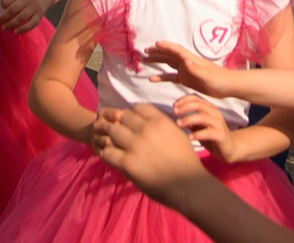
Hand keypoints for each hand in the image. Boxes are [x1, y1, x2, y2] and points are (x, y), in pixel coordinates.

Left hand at [0, 0, 57, 32]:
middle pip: (14, 9)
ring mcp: (34, 7)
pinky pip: (32, 24)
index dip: (3, 4)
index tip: (2, 7)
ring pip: (22, 17)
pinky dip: (23, 29)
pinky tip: (15, 32)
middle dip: (4, 17)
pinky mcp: (39, 16)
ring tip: (4, 28)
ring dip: (11, 24)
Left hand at [91, 106, 216, 200]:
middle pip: (121, 117)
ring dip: (107, 136)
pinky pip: (107, 152)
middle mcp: (146, 129)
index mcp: (159, 120)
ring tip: (104, 141)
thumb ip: (162, 125)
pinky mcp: (127, 163)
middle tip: (113, 131)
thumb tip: (149, 122)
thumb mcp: (177, 134)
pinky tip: (107, 156)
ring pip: (111, 131)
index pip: (137, 108)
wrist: (189, 186)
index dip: (131, 115)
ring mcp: (135, 145)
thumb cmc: (186, 162)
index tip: (129, 123)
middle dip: (117, 123)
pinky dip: (105, 153)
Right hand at [141, 40, 241, 98]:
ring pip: (168, 64)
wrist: (227, 86)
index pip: (176, 50)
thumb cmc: (219, 79)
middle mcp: (186, 63)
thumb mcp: (206, 75)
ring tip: (145, 61)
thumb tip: (185, 61)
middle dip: (157, 52)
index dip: (166, 47)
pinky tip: (153, 79)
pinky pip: (171, 77)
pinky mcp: (186, 79)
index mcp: (191, 59)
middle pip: (169, 55)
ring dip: (157, 61)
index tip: (154, 44)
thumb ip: (195, 69)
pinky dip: (161, 77)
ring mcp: (186, 70)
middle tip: (145, 52)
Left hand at [171, 93, 238, 160]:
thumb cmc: (212, 136)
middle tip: (174, 112)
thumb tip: (177, 115)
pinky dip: (198, 134)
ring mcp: (218, 123)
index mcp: (209, 108)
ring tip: (178, 124)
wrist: (230, 149)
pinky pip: (208, 132)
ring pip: (202, 117)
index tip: (174, 106)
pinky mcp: (221, 135)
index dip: (184, 100)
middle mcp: (215, 113)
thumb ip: (191, 121)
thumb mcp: (199, 127)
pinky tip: (190, 137)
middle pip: (198, 105)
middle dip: (185, 107)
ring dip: (188, 119)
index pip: (196, 98)